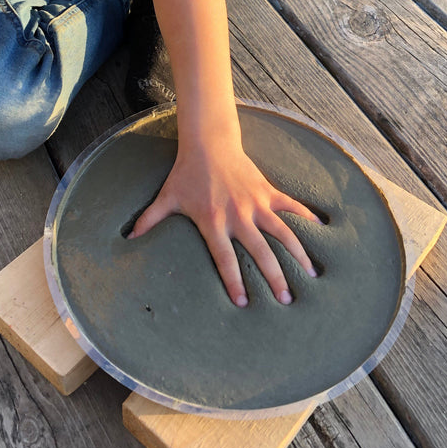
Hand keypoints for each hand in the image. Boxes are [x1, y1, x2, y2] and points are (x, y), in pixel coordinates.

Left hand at [127, 139, 320, 306]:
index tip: (244, 304)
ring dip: (297, 253)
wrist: (208, 143)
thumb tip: (127, 237)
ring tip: (311, 274)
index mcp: (213, 222)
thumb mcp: (167, 198)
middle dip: (274, 278)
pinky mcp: (266, 190)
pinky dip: (305, 216)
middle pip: (260, 252)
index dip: (234, 282)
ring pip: (282, 231)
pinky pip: (290, 205)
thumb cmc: (186, 174)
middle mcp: (238, 215)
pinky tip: (319, 228)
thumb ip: (149, 219)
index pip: (225, 259)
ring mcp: (256, 202)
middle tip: (286, 301)